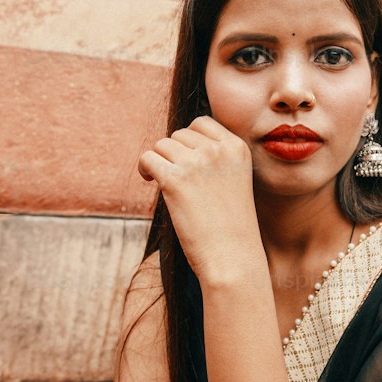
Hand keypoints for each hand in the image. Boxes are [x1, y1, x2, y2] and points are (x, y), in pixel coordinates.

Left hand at [137, 116, 261, 282]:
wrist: (233, 258)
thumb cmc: (232, 226)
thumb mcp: (235, 180)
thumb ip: (215, 157)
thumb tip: (179, 140)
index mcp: (237, 148)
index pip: (202, 123)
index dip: (189, 140)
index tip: (187, 160)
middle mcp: (217, 150)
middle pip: (179, 134)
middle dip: (174, 153)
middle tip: (178, 178)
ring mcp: (196, 163)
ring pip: (162, 145)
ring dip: (160, 162)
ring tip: (165, 183)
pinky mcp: (174, 180)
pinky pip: (147, 158)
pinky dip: (145, 169)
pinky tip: (151, 182)